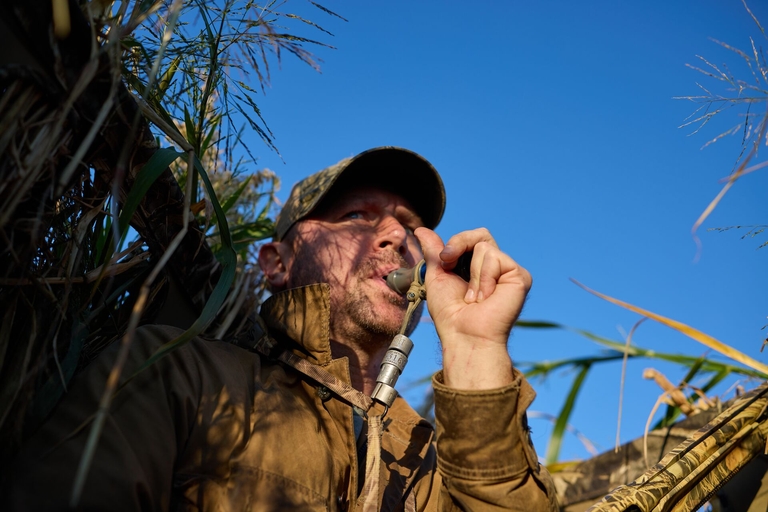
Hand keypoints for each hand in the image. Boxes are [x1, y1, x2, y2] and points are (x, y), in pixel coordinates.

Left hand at [414, 227, 531, 389]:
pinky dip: (484, 278)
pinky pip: (496, 258)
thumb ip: (434, 251)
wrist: (463, 333)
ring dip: (472, 275)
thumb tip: (421, 230)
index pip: (472, 238)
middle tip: (450, 266)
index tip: (444, 261)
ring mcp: (508, 271)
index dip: (456, 243)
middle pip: (481, 234)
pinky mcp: (520, 276)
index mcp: (477, 266)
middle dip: (460, 245)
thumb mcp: (437, 275)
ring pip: (484, 247)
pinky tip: (486, 298)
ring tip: (475, 297)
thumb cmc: (450, 313)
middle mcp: (495, 267)